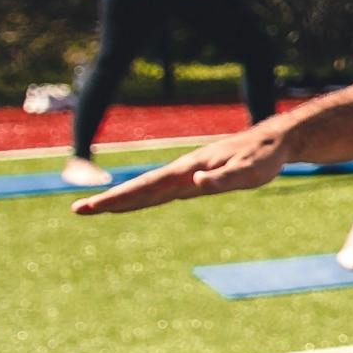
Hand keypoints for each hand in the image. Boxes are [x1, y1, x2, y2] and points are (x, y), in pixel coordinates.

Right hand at [73, 127, 292, 214]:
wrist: (274, 142)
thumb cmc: (263, 158)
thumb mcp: (250, 172)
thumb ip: (224, 179)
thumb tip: (196, 183)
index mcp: (189, 171)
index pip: (147, 188)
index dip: (119, 198)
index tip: (92, 206)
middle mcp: (183, 173)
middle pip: (140, 189)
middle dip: (110, 201)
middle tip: (78, 210)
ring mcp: (187, 176)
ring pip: (149, 191)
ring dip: (123, 199)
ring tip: (97, 208)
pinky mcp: (196, 179)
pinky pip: (163, 191)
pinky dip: (144, 198)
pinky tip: (135, 204)